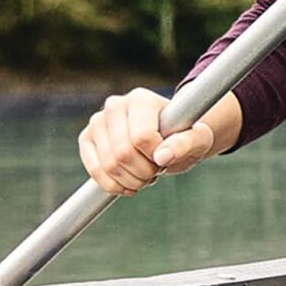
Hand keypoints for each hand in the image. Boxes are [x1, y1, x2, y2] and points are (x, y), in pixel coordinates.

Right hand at [78, 88, 220, 195]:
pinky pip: (94, 171)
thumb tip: (162, 156)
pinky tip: (129, 184)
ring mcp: (97, 122)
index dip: (156, 157)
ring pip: (109, 165)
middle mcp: (114, 105)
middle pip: (123, 153)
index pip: (142, 137)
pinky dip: (113, 186)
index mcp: (141, 99)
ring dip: (132, 181)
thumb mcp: (198, 140)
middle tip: (157, 170)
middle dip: (145, 172)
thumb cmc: (184, 137)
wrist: (168, 140)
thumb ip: (186, 144)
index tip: (166, 157)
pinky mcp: (87, 139)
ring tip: (146, 174)